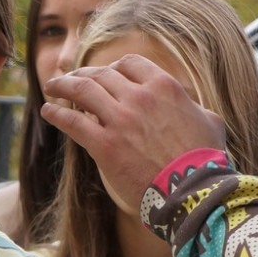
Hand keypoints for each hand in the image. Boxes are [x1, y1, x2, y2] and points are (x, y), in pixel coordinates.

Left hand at [41, 55, 227, 213]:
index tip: (104, 74)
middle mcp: (139, 97)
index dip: (113, 68)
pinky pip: (72, 121)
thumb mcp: (209, 121)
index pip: (130, 65)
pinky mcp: (104, 144)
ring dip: (63, 86)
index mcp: (165, 86)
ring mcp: (120, 119)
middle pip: (102, 75)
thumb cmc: (205, 160)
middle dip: (83, 74)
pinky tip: (48, 111)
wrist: (193, 191)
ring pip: (83, 91)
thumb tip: (189, 105)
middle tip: (70, 79)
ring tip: (52, 86)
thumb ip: (192, 106)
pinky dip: (57, 114)